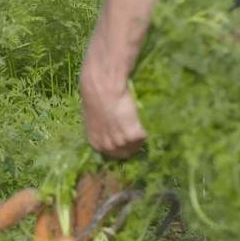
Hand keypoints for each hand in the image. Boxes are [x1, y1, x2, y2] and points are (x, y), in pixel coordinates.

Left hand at [76, 0, 160, 158]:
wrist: (103, 86)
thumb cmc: (96, 95)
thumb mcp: (93, 116)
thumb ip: (101, 127)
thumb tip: (107, 127)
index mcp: (95, 143)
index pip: (111, 154)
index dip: (120, 147)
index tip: (127, 140)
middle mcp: (107, 147)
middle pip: (125, 154)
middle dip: (132, 145)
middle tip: (138, 133)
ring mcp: (120, 142)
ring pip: (136, 146)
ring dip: (140, 137)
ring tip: (141, 125)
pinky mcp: (133, 135)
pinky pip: (144, 137)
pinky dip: (146, 130)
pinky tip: (143, 120)